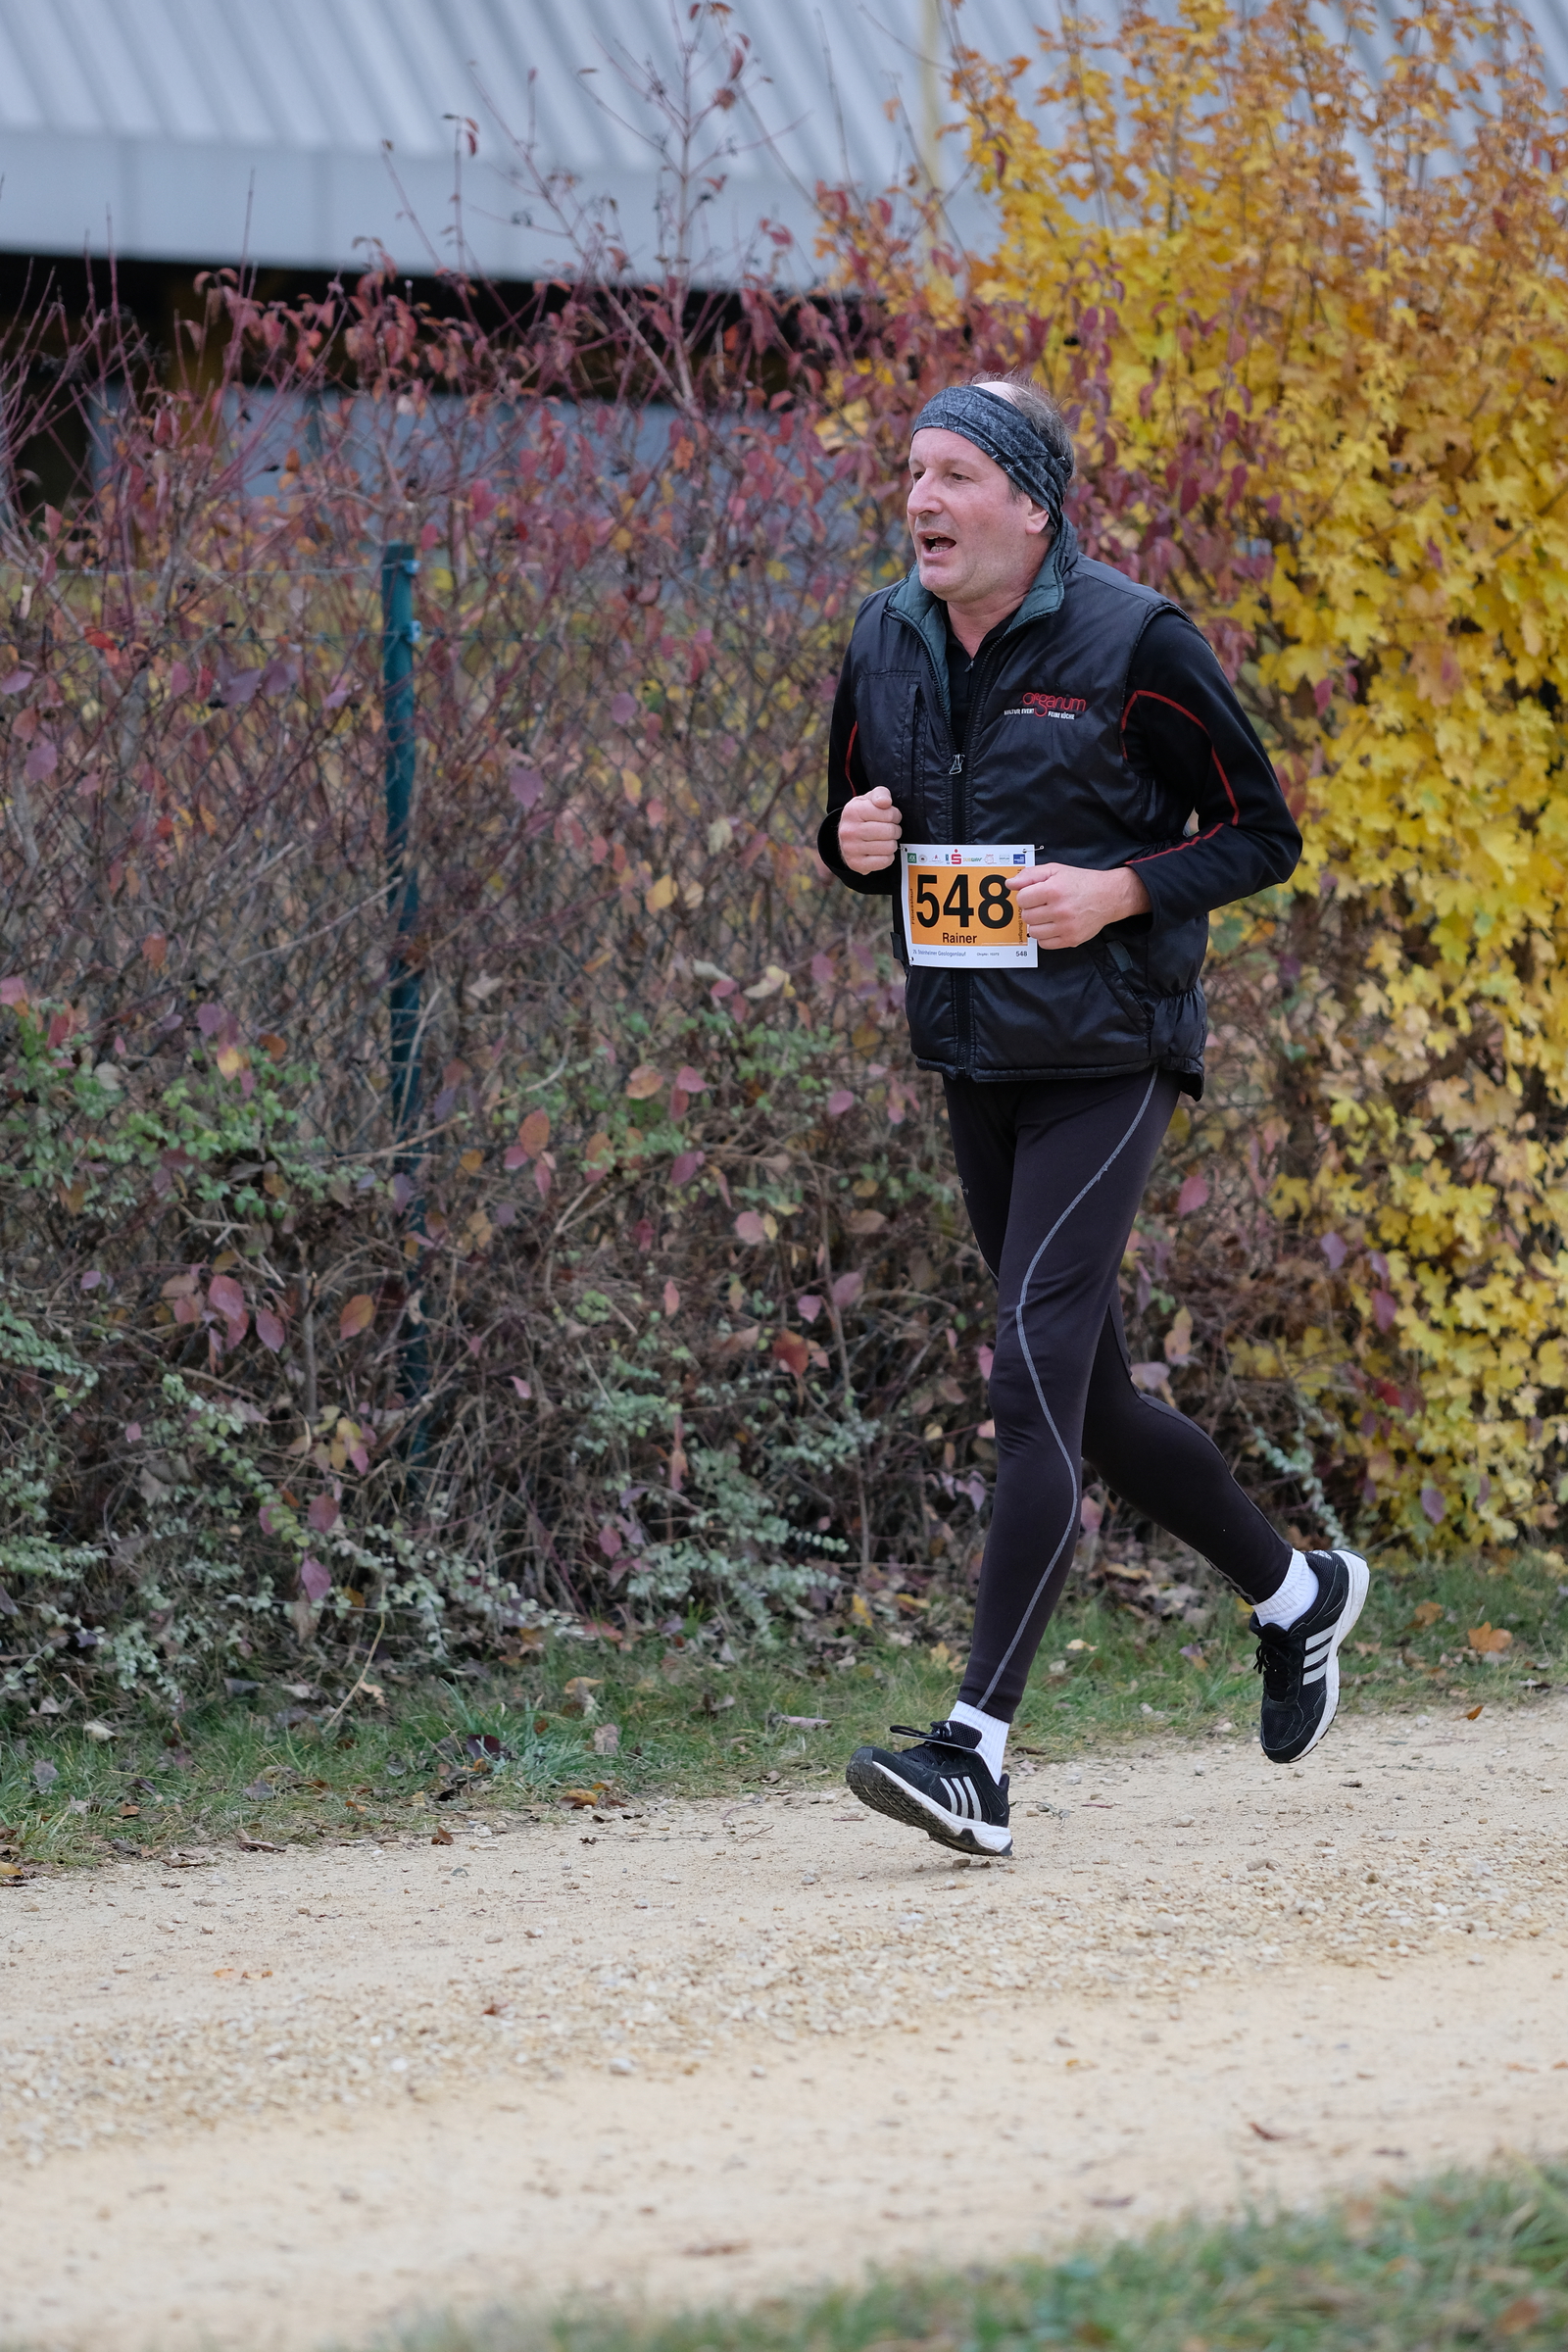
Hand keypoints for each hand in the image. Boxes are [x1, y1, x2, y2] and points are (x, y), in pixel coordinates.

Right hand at [838, 786, 902, 874]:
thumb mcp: (869, 798)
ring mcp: (851, 849)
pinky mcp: (856, 864)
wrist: (846, 834)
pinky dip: (887, 857)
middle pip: (889, 831)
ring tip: (885, 840)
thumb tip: (885, 802)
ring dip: (892, 843)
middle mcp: (849, 830)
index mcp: (853, 811)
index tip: (891, 817)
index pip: (888, 814)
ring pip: (888, 847)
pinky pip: (884, 862)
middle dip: (895, 830)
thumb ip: (881, 794)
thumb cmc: (862, 815)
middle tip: (891, 829)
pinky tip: (881, 851)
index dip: (895, 815)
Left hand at [1007, 862, 1150, 949]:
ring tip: (1048, 915)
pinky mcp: (1071, 940)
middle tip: (1043, 904)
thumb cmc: (1080, 882)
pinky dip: (1045, 936)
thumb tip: (1009, 884)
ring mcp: (1066, 927)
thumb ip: (1030, 875)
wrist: (1108, 896)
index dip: (1026, 895)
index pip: (1022, 899)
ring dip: (1037, 923)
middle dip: (1031, 909)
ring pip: (1033, 931)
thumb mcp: (1055, 870)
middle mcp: (1060, 910)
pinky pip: (1044, 944)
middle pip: (1026, 916)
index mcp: (1054, 890)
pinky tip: (1053, 925)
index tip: (1035, 894)